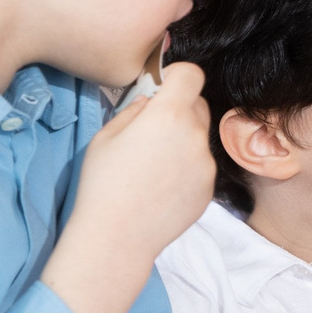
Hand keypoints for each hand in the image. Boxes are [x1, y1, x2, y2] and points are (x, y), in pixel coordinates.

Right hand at [42, 62, 215, 312]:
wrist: (116, 237)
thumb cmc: (102, 183)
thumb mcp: (106, 135)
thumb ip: (135, 108)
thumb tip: (152, 100)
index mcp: (169, 115)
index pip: (191, 75)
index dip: (176, 76)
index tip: (161, 88)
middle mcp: (195, 135)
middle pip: (198, 104)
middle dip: (178, 108)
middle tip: (151, 129)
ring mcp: (206, 164)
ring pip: (199, 136)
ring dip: (183, 139)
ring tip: (153, 164)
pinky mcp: (209, 189)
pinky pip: (201, 164)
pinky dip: (187, 166)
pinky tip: (161, 185)